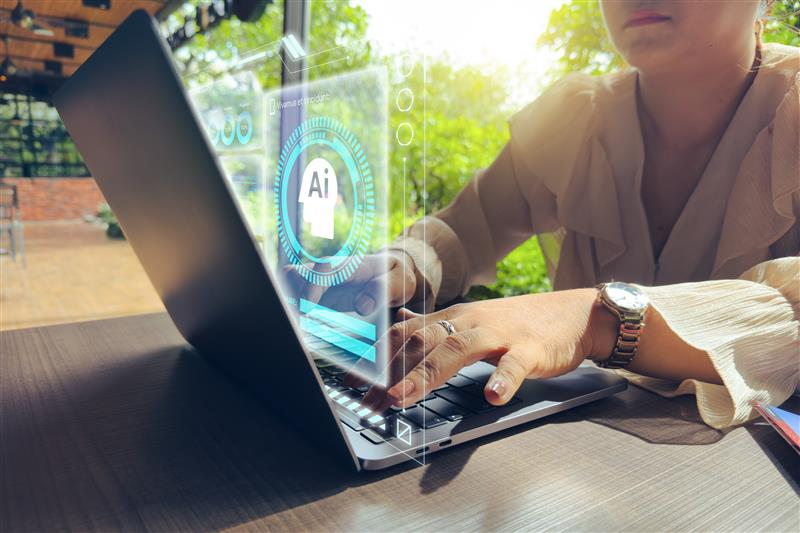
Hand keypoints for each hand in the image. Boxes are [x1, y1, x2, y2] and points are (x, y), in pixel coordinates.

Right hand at [281, 250, 420, 314]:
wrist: (393, 273)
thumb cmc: (396, 276)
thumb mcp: (400, 282)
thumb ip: (383, 290)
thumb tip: (362, 306)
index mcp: (349, 265)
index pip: (322, 268)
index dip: (311, 286)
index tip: (308, 308)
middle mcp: (329, 271)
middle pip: (294, 273)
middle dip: (292, 295)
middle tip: (302, 321)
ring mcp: (321, 282)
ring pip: (290, 284)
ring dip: (290, 304)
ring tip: (302, 326)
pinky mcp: (318, 294)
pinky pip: (296, 297)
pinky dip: (295, 310)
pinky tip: (306, 327)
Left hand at [361, 288, 605, 410]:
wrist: (574, 314)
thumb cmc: (519, 323)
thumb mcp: (471, 320)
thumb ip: (436, 325)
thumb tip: (401, 323)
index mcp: (453, 318)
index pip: (406, 334)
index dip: (377, 358)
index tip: (353, 382)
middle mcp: (470, 321)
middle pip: (423, 343)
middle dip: (390, 372)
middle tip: (368, 400)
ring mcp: (500, 333)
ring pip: (457, 349)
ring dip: (427, 373)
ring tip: (404, 397)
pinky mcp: (531, 349)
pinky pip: (515, 364)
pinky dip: (502, 380)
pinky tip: (492, 397)